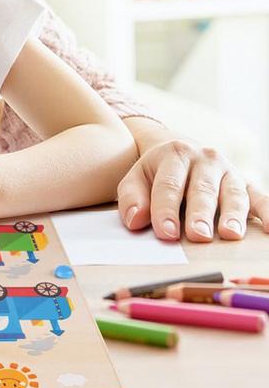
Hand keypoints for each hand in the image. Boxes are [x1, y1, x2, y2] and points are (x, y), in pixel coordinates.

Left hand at [117, 120, 268, 240]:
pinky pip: (260, 197)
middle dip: (199, 213)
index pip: (168, 185)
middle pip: (202, 189)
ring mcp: (228, 171)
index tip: (166, 233)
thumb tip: (135, 221)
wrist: (180, 151)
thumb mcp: (136, 178)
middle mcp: (205, 159)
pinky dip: (268, 211)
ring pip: (232, 193)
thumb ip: (132, 198)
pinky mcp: (247, 183)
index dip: (166, 209)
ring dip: (232, 214)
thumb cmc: (157, 173)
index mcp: (174, 155)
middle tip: (198, 235)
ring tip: (229, 234)